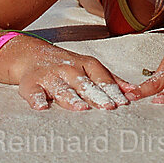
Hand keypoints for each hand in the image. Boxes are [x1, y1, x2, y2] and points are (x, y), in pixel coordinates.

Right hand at [17, 54, 133, 110]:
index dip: (112, 90)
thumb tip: (132, 91)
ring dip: (71, 99)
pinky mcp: (31, 84)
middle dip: (96, 95)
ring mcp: (49, 76)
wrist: (32, 55)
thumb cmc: (67, 65)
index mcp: (85, 64)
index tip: (122, 103)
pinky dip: (37, 100)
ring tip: (81, 108)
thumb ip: (110, 79)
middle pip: (84, 84)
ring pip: (62, 89)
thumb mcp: (90, 67)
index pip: (101, 78)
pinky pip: (34, 93)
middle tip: (107, 107)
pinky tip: (42, 107)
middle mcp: (68, 69)